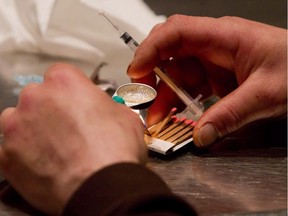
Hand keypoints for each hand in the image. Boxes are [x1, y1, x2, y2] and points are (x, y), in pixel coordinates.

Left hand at [0, 63, 146, 214]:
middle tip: (67, 128)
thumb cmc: (115, 150)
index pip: (59, 75)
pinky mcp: (7, 157)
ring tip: (54, 148)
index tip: (74, 102)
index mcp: (64, 82)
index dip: (69, 90)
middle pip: (36, 97)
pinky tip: (46, 165)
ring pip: (18, 121)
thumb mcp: (124, 116)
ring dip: (32, 130)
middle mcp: (35, 98)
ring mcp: (16, 127)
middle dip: (49, 109)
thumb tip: (101, 111)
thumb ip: (104, 106)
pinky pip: (12, 150)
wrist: (104, 186)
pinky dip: (25, 156)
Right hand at [128, 15, 286, 147]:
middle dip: (152, 75)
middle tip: (143, 98)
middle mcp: (214, 46)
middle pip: (170, 53)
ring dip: (164, 95)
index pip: (176, 32)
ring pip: (177, 74)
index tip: (137, 71)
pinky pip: (190, 86)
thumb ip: (231, 114)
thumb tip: (201, 135)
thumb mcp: (266, 93)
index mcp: (224, 36)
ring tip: (158, 118)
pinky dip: (179, 100)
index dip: (151, 49)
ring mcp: (213, 62)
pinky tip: (175, 114)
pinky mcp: (216, 77)